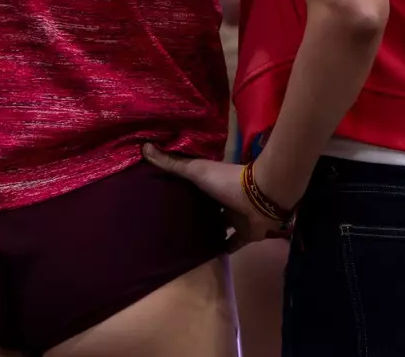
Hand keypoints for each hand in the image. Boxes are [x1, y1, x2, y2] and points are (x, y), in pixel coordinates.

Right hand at [143, 145, 283, 251]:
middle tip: (173, 223)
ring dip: (209, 231)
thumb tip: (144, 147)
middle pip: (208, 207)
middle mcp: (224, 199)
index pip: (195, 186)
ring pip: (221, 225)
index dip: (183, 189)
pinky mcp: (245, 234)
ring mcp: (236, 217)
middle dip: (196, 212)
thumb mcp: (195, 170)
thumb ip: (172, 163)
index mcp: (212, 183)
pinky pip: (233, 244)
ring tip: (188, 242)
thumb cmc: (226, 181)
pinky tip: (208, 258)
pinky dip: (223, 249)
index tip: (165, 195)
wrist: (261, 197)